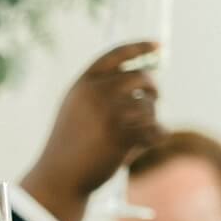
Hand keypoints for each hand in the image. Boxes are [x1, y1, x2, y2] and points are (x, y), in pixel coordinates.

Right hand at [19, 42, 163, 220]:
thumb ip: (99, 90)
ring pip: (148, 106)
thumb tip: (140, 78)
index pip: (117, 54)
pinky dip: (157, 135)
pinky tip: (149, 142)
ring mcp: (110, 112)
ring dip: (151, 118)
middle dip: (153, 88)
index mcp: (84, 83)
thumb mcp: (76, 108)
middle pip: (140, 77)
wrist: (61, 175)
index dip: (140, 47)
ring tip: (140, 132)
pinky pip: (154, 128)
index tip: (159, 45)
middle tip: (156, 96)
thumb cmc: (69, 144)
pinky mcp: (123, 135)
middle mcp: (97, 92)